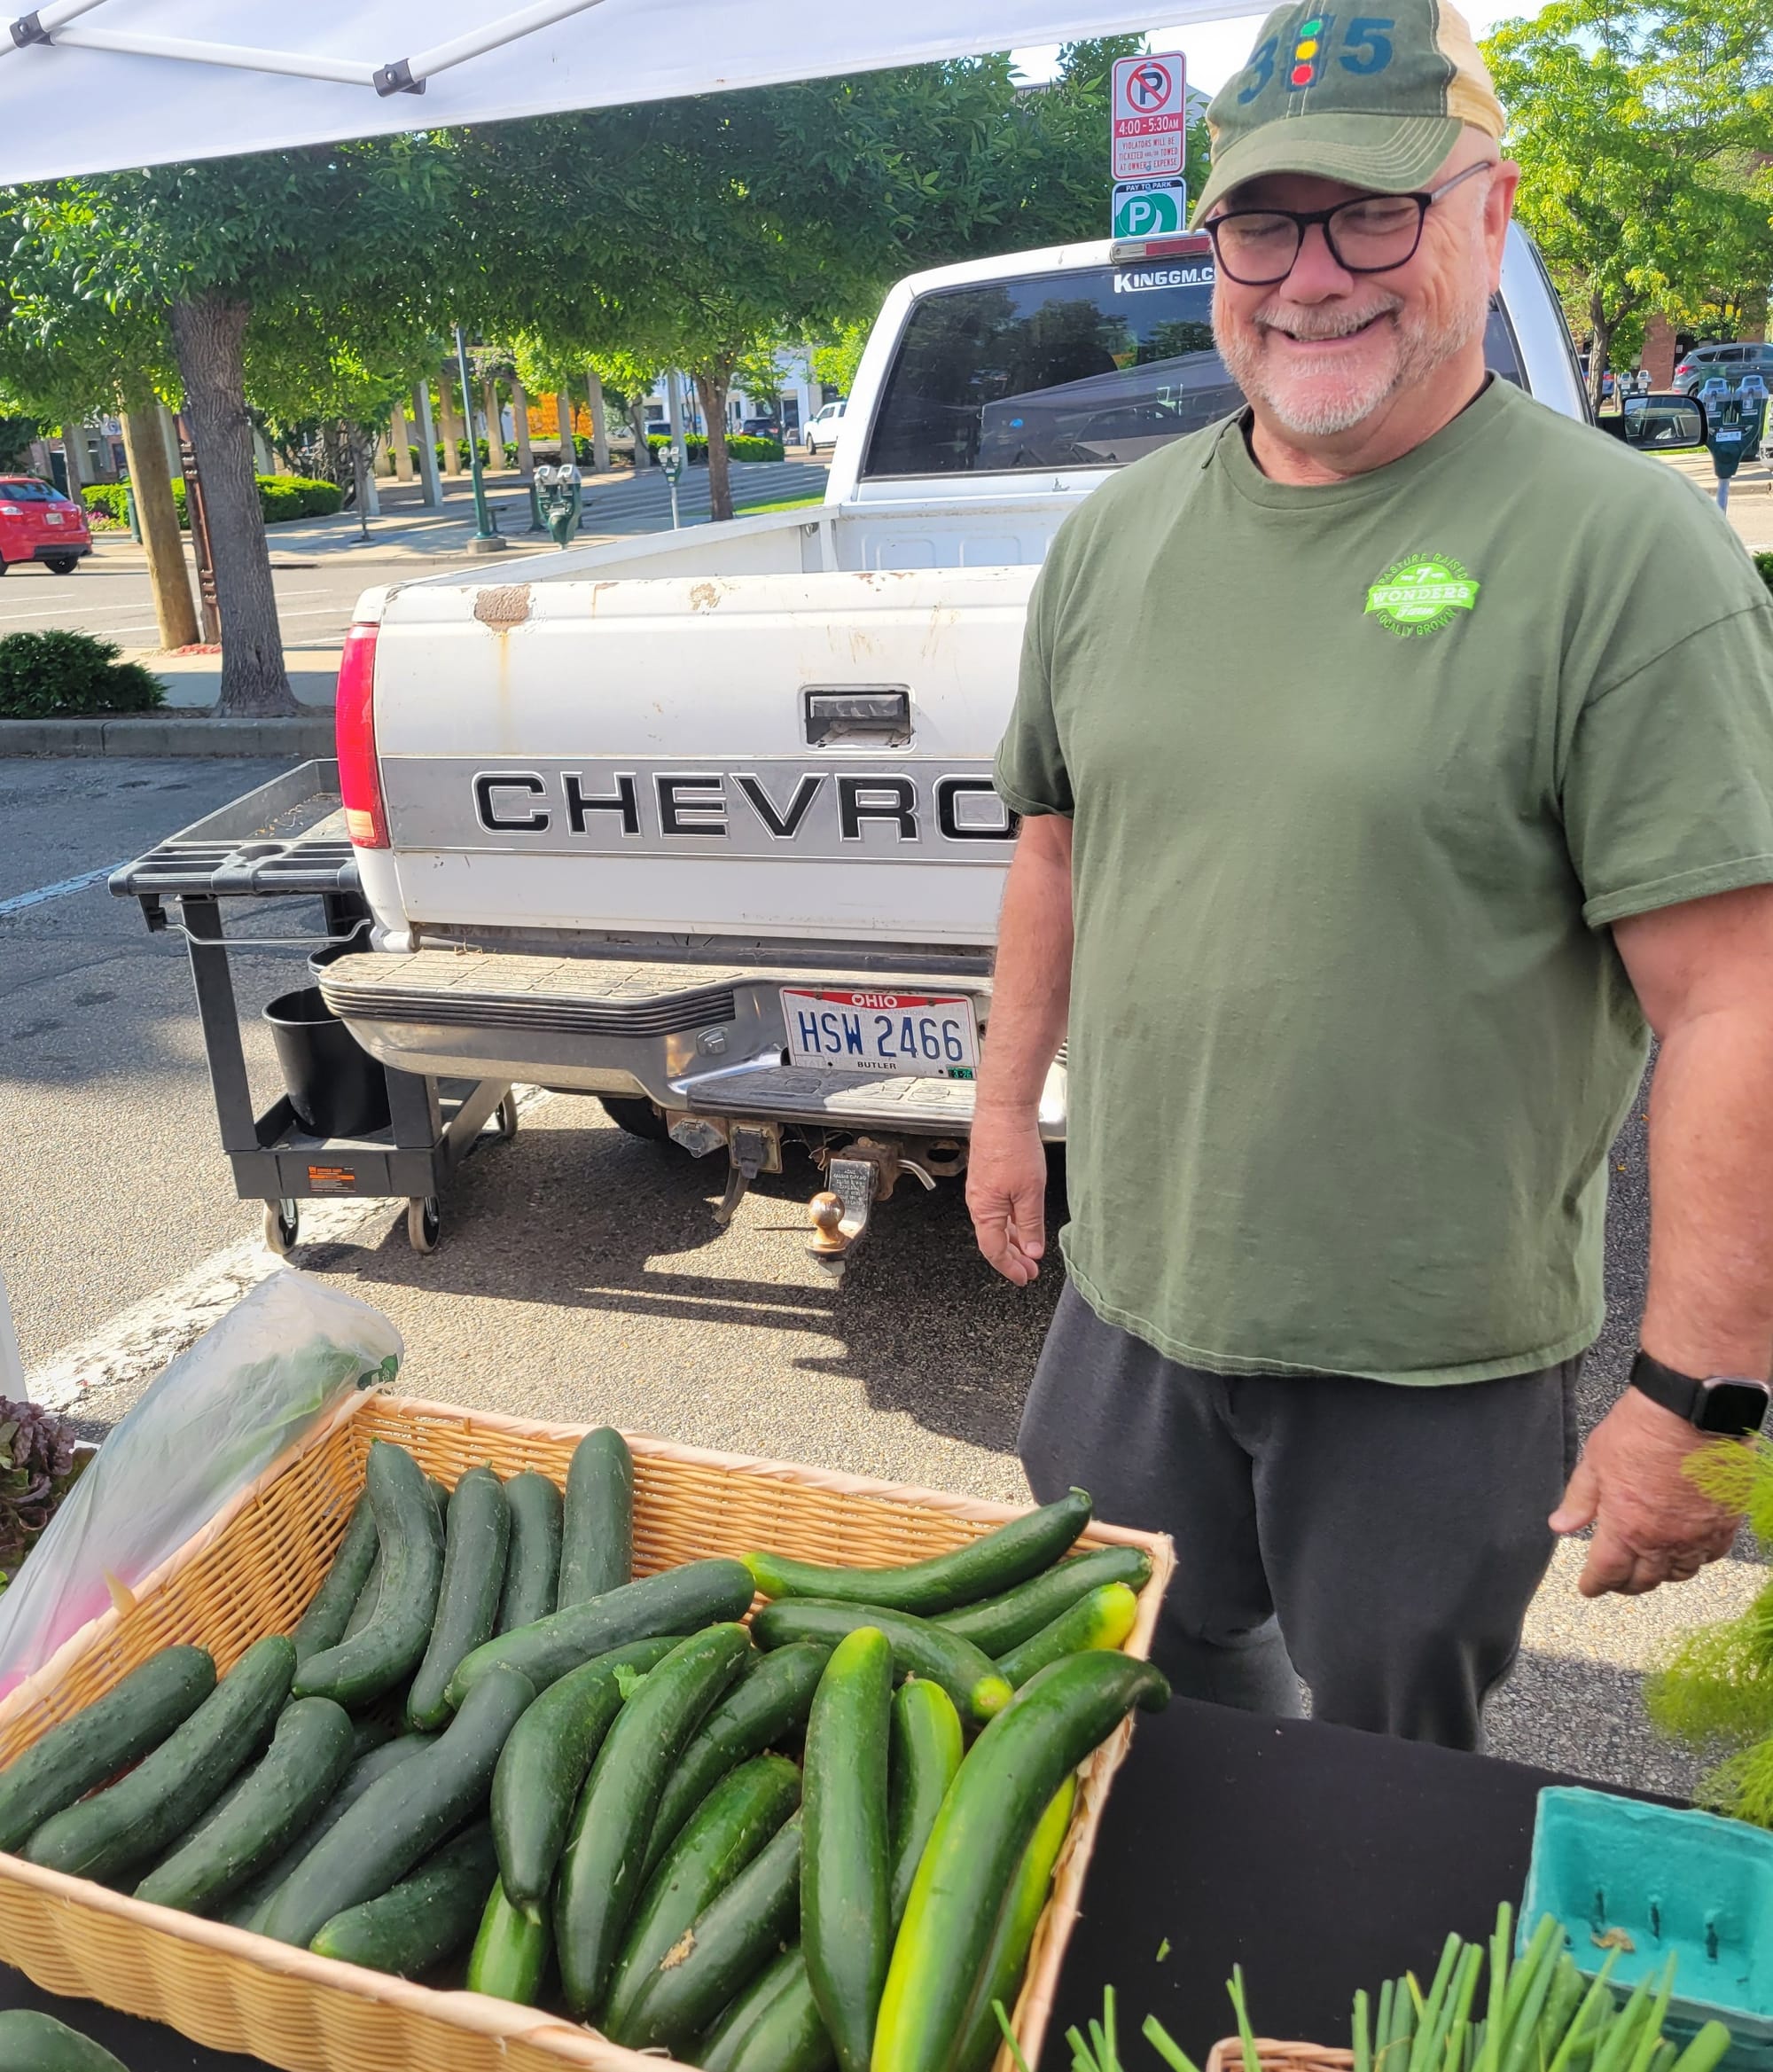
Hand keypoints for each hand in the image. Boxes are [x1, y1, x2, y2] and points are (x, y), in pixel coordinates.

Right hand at [966, 1106, 1049, 1284]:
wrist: (1003, 1114)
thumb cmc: (1013, 1148)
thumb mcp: (1030, 1193)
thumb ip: (1031, 1225)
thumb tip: (1032, 1252)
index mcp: (985, 1211)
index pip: (994, 1251)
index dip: (1010, 1268)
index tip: (1024, 1278)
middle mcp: (978, 1203)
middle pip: (993, 1240)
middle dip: (1013, 1258)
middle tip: (1030, 1270)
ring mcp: (981, 1190)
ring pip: (996, 1225)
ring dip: (1013, 1240)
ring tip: (1029, 1251)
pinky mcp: (987, 1178)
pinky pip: (997, 1209)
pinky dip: (1010, 1222)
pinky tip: (1023, 1223)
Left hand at [1550, 1388, 1741, 1596]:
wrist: (1693, 1410)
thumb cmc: (1641, 1430)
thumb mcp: (1595, 1461)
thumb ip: (1580, 1499)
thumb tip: (1560, 1526)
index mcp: (1627, 1527)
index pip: (1607, 1572)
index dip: (1595, 1584)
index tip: (1588, 1588)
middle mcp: (1665, 1540)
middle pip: (1644, 1580)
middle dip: (1625, 1585)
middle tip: (1615, 1581)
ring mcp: (1699, 1534)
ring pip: (1679, 1573)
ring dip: (1660, 1575)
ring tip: (1648, 1568)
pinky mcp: (1726, 1522)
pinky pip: (1712, 1556)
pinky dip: (1695, 1560)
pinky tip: (1686, 1551)